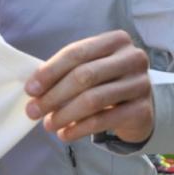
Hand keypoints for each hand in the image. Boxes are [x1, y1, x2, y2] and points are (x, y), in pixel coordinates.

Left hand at [24, 30, 152, 143]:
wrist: (139, 104)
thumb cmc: (106, 80)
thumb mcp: (89, 67)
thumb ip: (65, 72)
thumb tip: (33, 90)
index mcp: (115, 40)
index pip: (76, 53)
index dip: (49, 71)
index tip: (30, 90)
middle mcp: (132, 58)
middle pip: (84, 76)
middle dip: (53, 96)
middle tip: (33, 111)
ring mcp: (141, 84)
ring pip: (93, 100)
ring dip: (64, 114)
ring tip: (48, 124)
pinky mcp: (143, 110)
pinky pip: (104, 120)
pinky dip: (80, 129)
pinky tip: (65, 134)